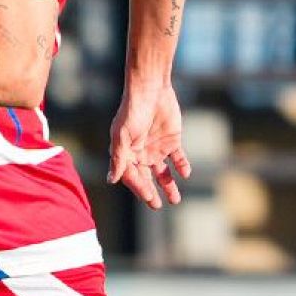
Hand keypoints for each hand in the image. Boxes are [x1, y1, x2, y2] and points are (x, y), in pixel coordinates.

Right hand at [108, 81, 191, 209]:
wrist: (151, 89)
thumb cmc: (132, 110)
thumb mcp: (122, 135)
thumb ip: (119, 158)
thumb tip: (111, 180)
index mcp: (127, 153)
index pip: (132, 176)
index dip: (139, 188)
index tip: (149, 198)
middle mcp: (141, 153)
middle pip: (146, 177)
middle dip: (151, 192)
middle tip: (157, 205)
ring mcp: (157, 147)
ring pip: (163, 172)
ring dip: (168, 186)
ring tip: (175, 200)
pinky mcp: (172, 141)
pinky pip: (178, 159)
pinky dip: (181, 167)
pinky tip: (184, 174)